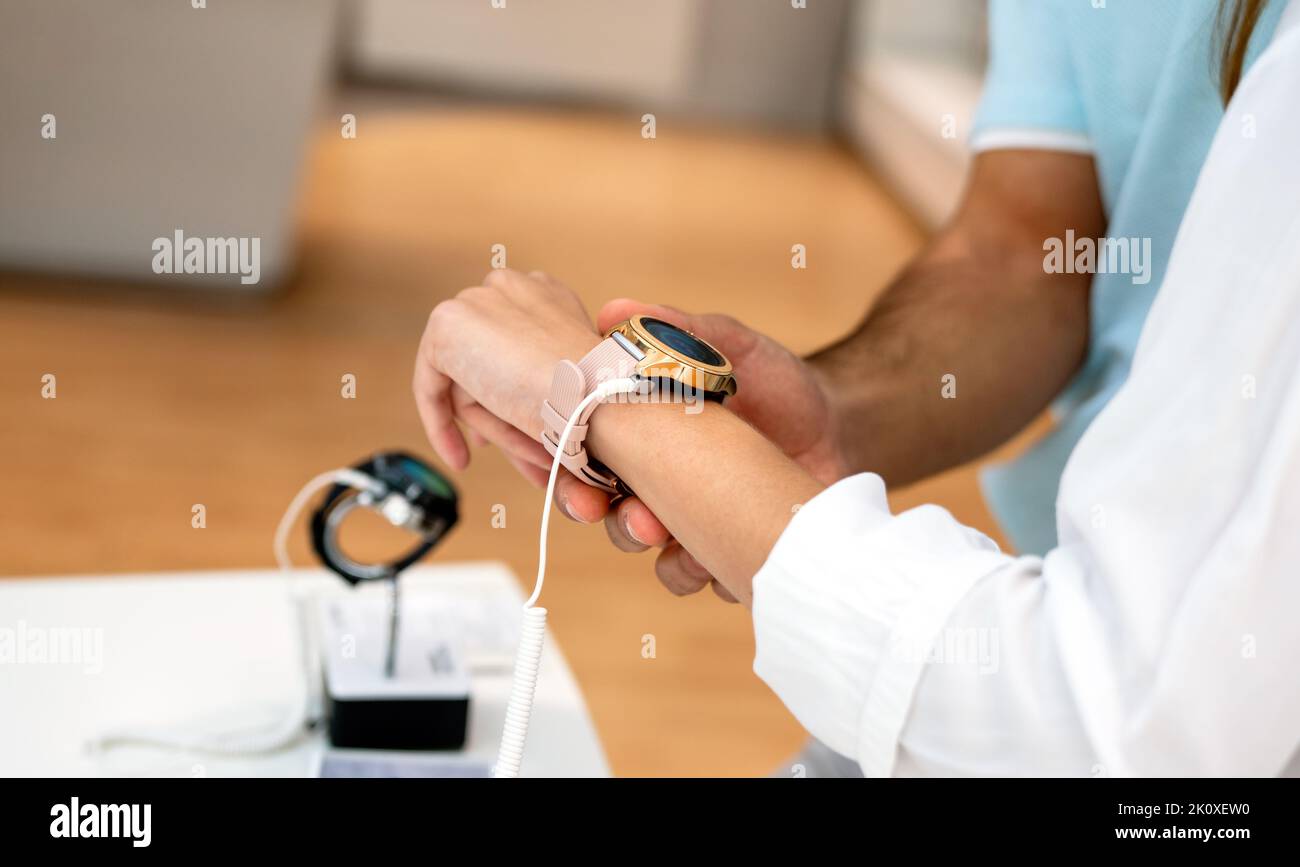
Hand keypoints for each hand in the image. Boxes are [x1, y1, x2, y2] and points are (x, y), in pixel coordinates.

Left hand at [413, 269, 601, 478]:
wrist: (594, 394)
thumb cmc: (596, 394)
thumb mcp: (572, 375)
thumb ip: (539, 371)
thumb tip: (512, 399)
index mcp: (545, 292)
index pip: (510, 339)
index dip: (509, 384)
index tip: (516, 419)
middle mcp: (509, 286)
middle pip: (485, 361)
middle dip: (493, 410)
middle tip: (499, 450)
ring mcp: (475, 300)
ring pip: (466, 380)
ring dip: (491, 427)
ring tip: (520, 463)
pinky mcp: (446, 325)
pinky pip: (433, 386)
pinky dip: (442, 425)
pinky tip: (459, 456)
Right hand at [552, 300, 846, 601]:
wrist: (842, 425)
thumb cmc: (777, 383)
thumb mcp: (731, 347)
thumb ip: (680, 328)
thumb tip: (616, 310)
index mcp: (647, 441)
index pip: (590, 463)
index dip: (573, 475)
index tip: (578, 479)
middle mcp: (663, 488)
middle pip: (613, 520)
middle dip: (618, 523)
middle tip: (637, 517)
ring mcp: (698, 524)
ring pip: (657, 557)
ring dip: (663, 552)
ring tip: (675, 535)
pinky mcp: (733, 551)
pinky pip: (707, 578)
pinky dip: (706, 571)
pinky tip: (720, 554)